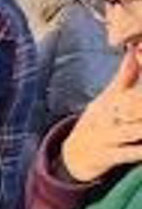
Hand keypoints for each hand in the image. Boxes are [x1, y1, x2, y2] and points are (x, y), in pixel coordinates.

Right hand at [61, 46, 141, 184]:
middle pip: (130, 106)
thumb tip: (135, 51)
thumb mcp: (106, 99)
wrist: (73, 157)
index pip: (124, 84)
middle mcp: (106, 117)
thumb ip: (124, 78)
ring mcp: (107, 137)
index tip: (141, 54)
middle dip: (141, 103)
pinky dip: (138, 152)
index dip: (134, 71)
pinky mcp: (108, 157)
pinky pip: (126, 154)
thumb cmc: (98, 123)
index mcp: (107, 101)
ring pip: (132, 130)